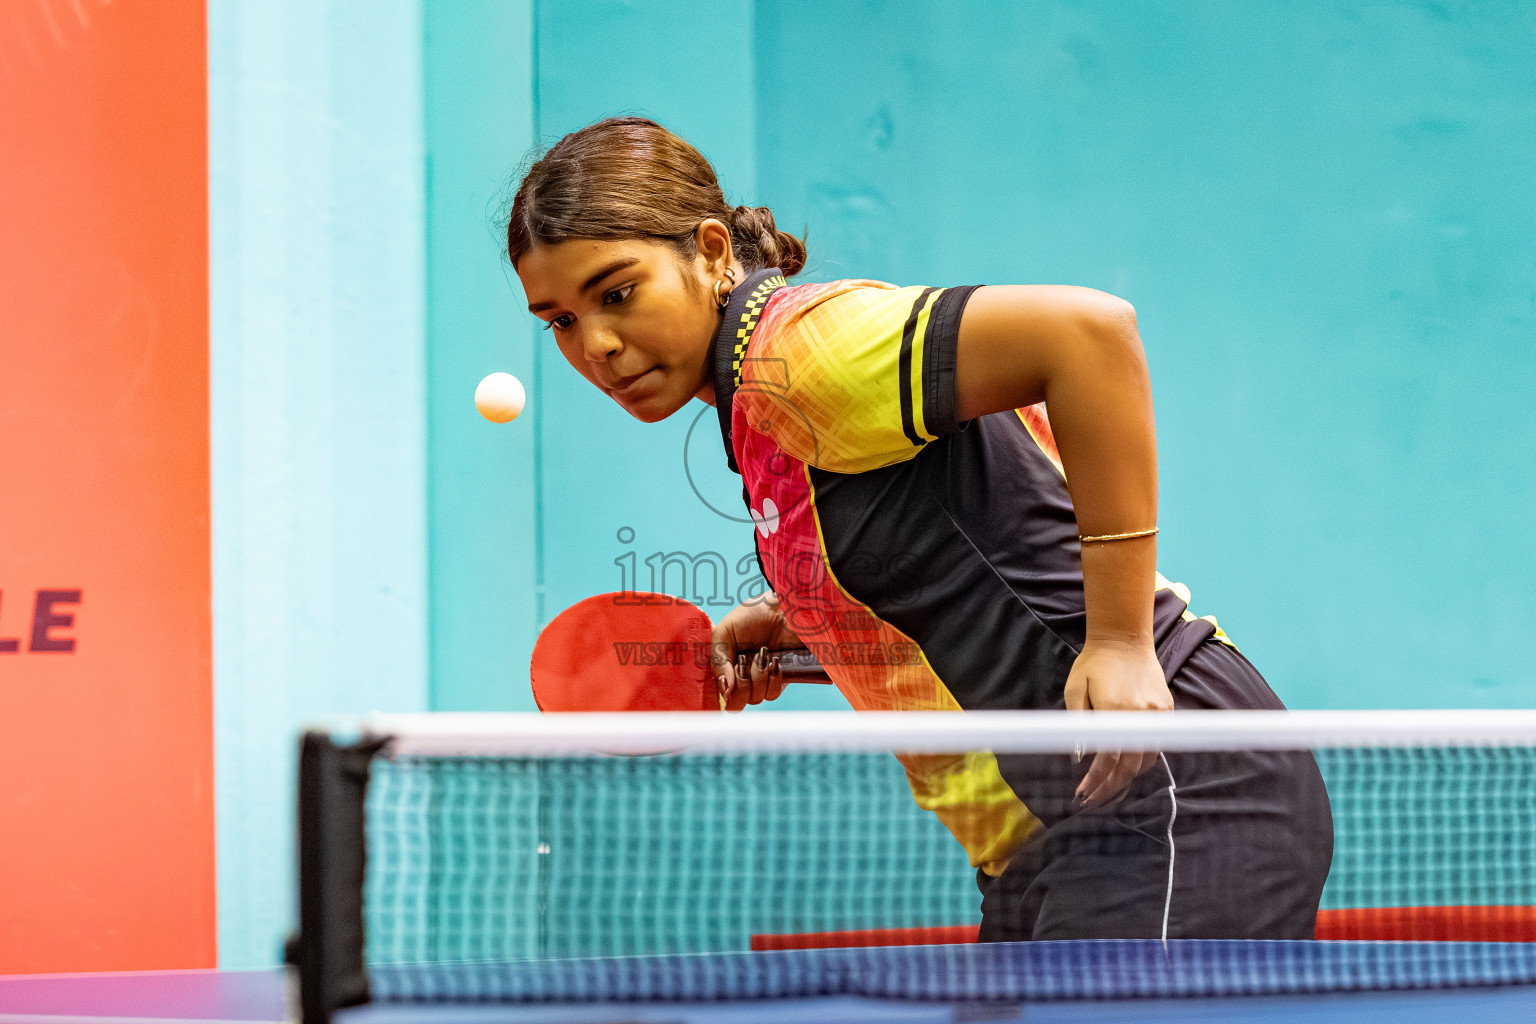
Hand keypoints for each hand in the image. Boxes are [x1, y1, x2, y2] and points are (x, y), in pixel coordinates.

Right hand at [711, 592, 807, 711]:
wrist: (784, 610)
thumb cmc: (753, 615)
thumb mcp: (725, 633)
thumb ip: (718, 660)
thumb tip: (723, 690)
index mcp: (724, 666)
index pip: (718, 693)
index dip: (722, 691)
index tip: (728, 677)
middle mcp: (740, 676)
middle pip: (735, 703)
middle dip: (741, 684)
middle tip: (745, 661)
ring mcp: (759, 680)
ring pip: (754, 699)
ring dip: (758, 677)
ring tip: (763, 654)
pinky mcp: (779, 680)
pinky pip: (772, 694)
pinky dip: (773, 678)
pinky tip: (774, 661)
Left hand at [1063, 638, 1172, 808]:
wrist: (1124, 639)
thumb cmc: (1094, 663)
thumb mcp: (1075, 690)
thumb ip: (1078, 724)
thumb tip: (1080, 758)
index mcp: (1115, 710)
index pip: (1107, 759)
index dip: (1095, 781)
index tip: (1081, 795)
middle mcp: (1140, 715)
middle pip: (1129, 767)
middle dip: (1110, 789)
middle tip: (1093, 803)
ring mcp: (1157, 714)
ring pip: (1146, 760)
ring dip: (1127, 780)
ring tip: (1108, 793)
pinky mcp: (1166, 711)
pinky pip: (1156, 747)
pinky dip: (1141, 763)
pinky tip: (1127, 772)